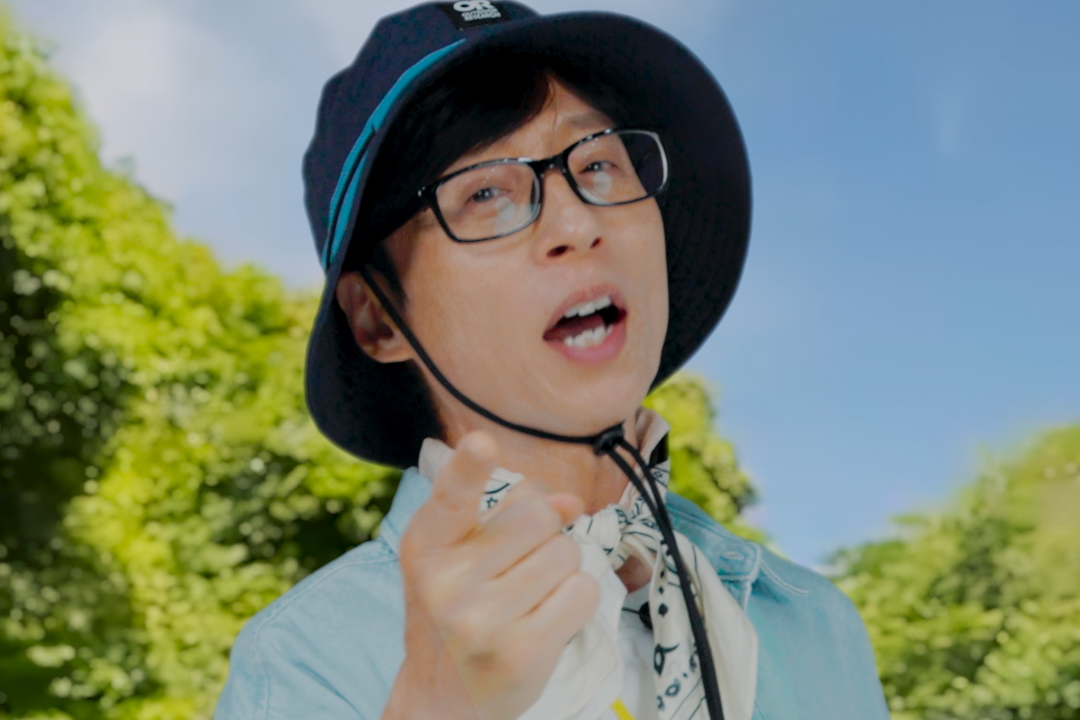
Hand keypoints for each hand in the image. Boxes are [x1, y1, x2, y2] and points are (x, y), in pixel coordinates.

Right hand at [383, 432, 598, 719]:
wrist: (442, 699)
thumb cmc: (457, 613)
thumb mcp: (462, 558)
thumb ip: (510, 516)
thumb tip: (571, 502)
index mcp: (427, 546)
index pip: (449, 498)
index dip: (468, 468)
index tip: (481, 442)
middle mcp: (447, 582)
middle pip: (538, 517)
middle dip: (545, 535)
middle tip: (520, 567)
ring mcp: (482, 621)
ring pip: (566, 554)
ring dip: (562, 570)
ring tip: (530, 597)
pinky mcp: (520, 653)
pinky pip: (582, 593)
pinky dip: (576, 601)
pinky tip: (547, 620)